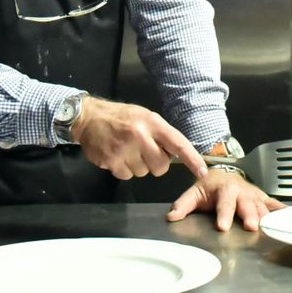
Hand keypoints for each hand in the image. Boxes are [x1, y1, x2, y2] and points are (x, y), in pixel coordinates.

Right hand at [71, 96, 206, 179]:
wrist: (89, 118)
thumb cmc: (121, 117)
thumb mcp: (145, 117)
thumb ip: (161, 134)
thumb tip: (177, 155)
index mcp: (152, 123)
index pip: (178, 144)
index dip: (192, 159)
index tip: (202, 171)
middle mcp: (139, 135)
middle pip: (161, 166)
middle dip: (156, 163)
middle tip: (145, 152)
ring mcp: (124, 150)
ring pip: (143, 173)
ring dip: (138, 165)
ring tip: (127, 150)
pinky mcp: (111, 161)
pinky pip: (127, 176)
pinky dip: (124, 169)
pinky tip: (118, 155)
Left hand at [166, 170, 284, 232]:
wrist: (223, 172)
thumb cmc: (209, 187)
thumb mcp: (194, 193)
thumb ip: (183, 205)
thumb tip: (171, 217)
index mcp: (224, 190)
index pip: (224, 204)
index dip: (224, 215)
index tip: (223, 226)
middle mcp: (241, 191)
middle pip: (246, 205)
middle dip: (250, 215)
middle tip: (252, 227)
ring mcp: (254, 194)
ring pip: (262, 205)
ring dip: (267, 216)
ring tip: (272, 227)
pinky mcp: (262, 197)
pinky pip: (274, 203)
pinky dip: (282, 210)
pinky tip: (290, 217)